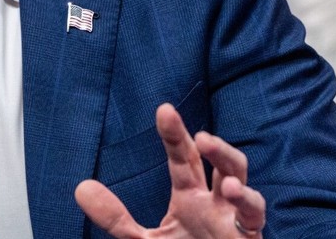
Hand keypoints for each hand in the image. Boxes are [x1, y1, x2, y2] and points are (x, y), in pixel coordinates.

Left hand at [75, 104, 264, 237]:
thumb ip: (116, 218)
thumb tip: (81, 187)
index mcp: (191, 196)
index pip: (183, 157)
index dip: (175, 134)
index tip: (164, 110)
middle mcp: (214, 200)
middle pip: (216, 161)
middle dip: (210, 144)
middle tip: (196, 133)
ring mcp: (233, 217)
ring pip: (240, 177)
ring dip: (229, 161)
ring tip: (212, 153)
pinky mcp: (248, 236)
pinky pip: (254, 216)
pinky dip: (248, 202)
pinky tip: (234, 191)